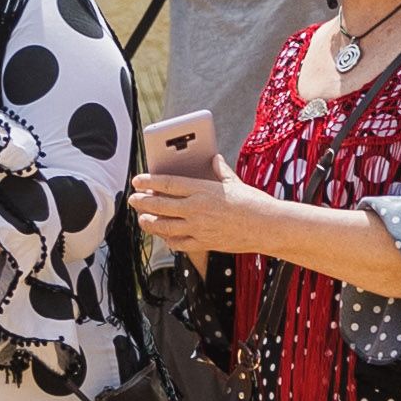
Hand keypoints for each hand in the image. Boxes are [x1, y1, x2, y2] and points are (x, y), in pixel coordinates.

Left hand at [131, 162, 263, 260]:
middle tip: (133, 199)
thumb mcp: (234, 181)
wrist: (267, 226)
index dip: (149, 182)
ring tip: (142, 219)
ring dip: (149, 223)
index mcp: (202, 190)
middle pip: (160, 206)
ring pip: (164, 227)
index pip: (168, 184)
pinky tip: (164, 236)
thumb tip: (214, 158)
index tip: (137, 181)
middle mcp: (196, 209)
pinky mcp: (204, 243)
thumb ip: (220, 170)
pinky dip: (168, 240)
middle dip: (143, 202)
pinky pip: (179, 243)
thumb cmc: (253, 202)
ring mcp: (198, 228)